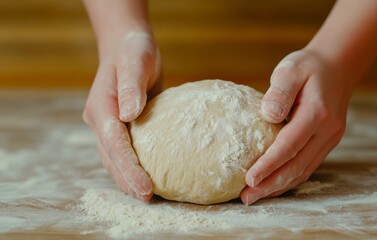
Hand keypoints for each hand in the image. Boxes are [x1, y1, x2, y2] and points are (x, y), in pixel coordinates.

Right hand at [83, 31, 160, 200]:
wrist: (127, 47)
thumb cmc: (133, 51)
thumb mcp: (135, 61)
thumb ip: (131, 87)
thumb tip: (130, 115)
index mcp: (101, 106)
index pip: (113, 143)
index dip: (128, 167)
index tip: (144, 186)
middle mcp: (100, 120)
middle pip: (111, 157)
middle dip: (127, 179)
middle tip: (148, 198)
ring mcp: (107, 125)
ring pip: (114, 158)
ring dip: (127, 178)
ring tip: (146, 196)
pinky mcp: (120, 127)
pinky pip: (123, 151)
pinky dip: (131, 167)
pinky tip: (146, 178)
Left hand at [241, 50, 352, 204]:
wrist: (336, 67)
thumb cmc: (308, 67)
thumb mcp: (291, 69)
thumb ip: (280, 91)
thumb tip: (268, 116)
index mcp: (317, 113)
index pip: (289, 145)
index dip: (269, 164)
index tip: (249, 179)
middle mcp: (327, 131)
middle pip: (297, 166)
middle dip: (270, 184)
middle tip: (246, 198)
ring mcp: (329, 140)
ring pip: (303, 171)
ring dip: (278, 187)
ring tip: (254, 197)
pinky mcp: (326, 143)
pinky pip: (307, 166)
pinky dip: (289, 179)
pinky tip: (272, 186)